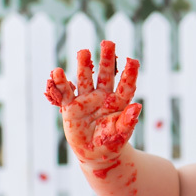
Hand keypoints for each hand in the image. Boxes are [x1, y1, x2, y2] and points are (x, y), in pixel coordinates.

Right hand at [45, 41, 140, 164]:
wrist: (94, 153)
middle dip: (107, 59)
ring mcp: (86, 100)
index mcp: (118, 103)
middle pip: (105, 75)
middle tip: (108, 42)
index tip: (133, 60)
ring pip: (85, 79)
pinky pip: (65, 93)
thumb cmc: (111, 143)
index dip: (130, 74)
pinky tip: (57, 72)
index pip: (125, 85)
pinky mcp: (70, 107)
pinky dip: (61, 83)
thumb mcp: (121, 135)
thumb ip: (128, 121)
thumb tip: (137, 106)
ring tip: (83, 52)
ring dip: (84, 66)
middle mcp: (102, 97)